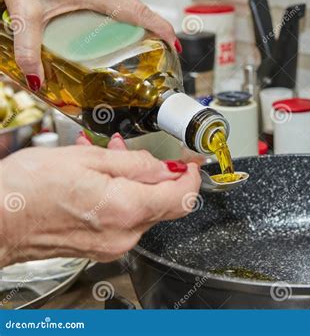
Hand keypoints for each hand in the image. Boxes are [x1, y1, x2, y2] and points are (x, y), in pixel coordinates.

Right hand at [0, 144, 200, 266]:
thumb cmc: (28, 189)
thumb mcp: (87, 159)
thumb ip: (135, 164)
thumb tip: (165, 167)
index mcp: (127, 209)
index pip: (181, 196)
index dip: (192, 176)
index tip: (191, 162)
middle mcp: (125, 234)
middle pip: (163, 203)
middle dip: (157, 174)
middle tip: (138, 151)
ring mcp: (113, 245)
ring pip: (143, 209)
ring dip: (136, 182)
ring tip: (110, 157)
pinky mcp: (102, 248)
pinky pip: (126, 219)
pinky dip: (122, 197)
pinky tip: (101, 179)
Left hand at [2, 0, 179, 90]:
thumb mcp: (25, 12)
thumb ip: (28, 48)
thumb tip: (37, 77)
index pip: (140, 13)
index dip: (162, 29)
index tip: (174, 45)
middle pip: (139, 9)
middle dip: (156, 27)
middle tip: (163, 47)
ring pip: (128, 4)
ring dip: (140, 20)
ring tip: (145, 40)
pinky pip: (116, 1)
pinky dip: (124, 15)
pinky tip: (113, 27)